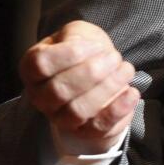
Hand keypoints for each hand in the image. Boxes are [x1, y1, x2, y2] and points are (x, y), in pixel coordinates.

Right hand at [20, 20, 139, 154]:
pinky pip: (97, 128)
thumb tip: (83, 47)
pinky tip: (132, 92)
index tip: (96, 45)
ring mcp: (60, 117)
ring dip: (107, 89)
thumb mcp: (76, 33)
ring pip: (78, 111)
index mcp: (32, 69)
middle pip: (59, 90)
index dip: (70, 54)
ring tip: (126, 70)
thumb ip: (75, 36)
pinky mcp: (84, 131)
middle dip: (93, 72)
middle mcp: (40, 97)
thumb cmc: (84, 50)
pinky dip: (117, 110)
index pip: (41, 64)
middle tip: (115, 57)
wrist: (98, 73)